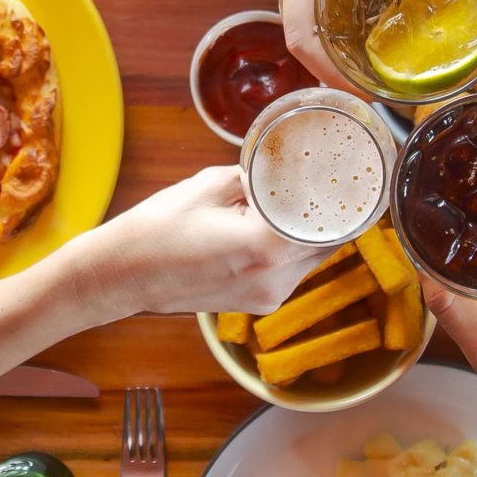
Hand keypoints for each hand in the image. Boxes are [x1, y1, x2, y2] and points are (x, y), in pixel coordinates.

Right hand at [67, 165, 329, 317]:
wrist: (120, 276)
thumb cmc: (156, 230)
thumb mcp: (208, 186)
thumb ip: (253, 177)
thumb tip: (277, 172)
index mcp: (267, 248)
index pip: (333, 227)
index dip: (347, 203)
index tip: (356, 180)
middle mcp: (275, 281)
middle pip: (327, 246)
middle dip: (329, 217)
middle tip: (330, 184)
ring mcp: (267, 298)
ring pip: (309, 261)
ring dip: (307, 234)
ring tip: (297, 203)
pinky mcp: (256, 304)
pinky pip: (288, 273)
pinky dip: (288, 251)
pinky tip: (272, 229)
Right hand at [250, 0, 456, 84]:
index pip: (306, 40)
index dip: (337, 77)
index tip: (375, 94)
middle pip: (305, 42)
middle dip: (343, 72)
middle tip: (390, 84)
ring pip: (302, 24)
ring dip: (334, 49)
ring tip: (380, 59)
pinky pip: (303, 2)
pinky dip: (329, 21)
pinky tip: (364, 18)